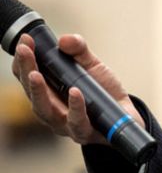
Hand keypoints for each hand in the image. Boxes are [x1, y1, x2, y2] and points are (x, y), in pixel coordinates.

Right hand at [10, 33, 141, 145]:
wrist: (126, 116)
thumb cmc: (103, 92)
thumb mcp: (93, 66)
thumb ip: (79, 50)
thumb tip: (64, 40)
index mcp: (48, 92)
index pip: (27, 76)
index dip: (23, 59)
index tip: (25, 41)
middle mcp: (51, 109)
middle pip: (31, 92)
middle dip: (26, 70)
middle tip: (24, 51)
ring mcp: (65, 124)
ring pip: (45, 111)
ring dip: (39, 92)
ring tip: (36, 74)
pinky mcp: (84, 133)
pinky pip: (76, 122)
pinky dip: (75, 106)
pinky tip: (75, 92)